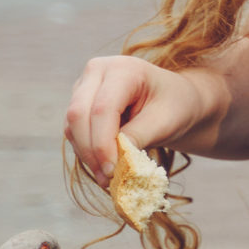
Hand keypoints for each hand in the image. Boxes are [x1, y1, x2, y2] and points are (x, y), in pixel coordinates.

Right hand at [64, 56, 219, 182]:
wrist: (175, 99)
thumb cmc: (175, 106)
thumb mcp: (165, 122)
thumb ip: (139, 137)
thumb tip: (115, 161)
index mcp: (123, 69)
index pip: (102, 109)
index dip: (102, 143)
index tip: (112, 171)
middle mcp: (98, 71)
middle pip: (78, 114)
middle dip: (90, 151)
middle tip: (107, 180)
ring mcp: (85, 84)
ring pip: (72, 124)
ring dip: (86, 154)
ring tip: (108, 178)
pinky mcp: (80, 101)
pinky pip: (74, 130)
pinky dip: (86, 150)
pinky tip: (104, 166)